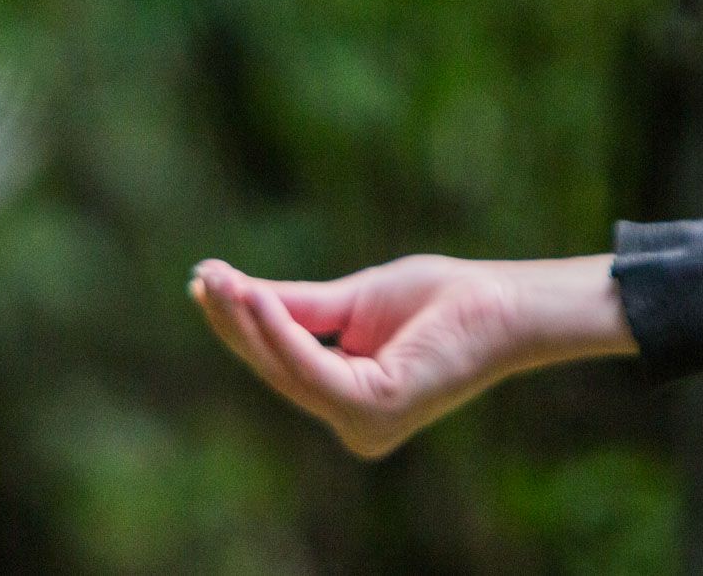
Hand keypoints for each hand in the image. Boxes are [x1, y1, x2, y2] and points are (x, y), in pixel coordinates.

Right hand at [189, 254, 633, 458]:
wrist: (503, 301)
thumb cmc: (438, 300)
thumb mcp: (351, 300)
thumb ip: (297, 307)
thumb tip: (235, 291)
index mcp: (350, 402)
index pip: (282, 362)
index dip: (240, 323)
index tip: (202, 281)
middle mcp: (354, 424)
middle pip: (276, 367)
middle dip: (235, 320)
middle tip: (200, 277)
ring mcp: (364, 423)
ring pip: (287, 367)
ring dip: (248, 320)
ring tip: (215, 280)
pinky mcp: (374, 409)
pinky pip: (311, 366)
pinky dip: (279, 330)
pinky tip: (254, 295)